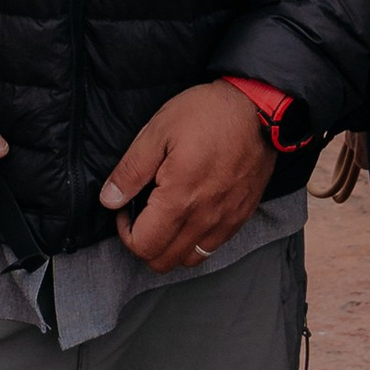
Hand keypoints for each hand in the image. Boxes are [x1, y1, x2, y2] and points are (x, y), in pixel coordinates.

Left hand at [101, 81, 276, 274]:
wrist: (259, 109)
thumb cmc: (208, 114)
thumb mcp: (159, 131)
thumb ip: (131, 170)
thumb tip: (109, 199)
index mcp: (179, 199)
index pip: (143, 246)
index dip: (125, 232)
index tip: (126, 208)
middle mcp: (204, 219)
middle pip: (163, 261)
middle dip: (144, 243)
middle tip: (142, 213)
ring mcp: (226, 221)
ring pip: (188, 259)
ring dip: (170, 246)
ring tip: (166, 216)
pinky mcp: (241, 216)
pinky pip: (212, 247)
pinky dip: (194, 241)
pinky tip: (190, 213)